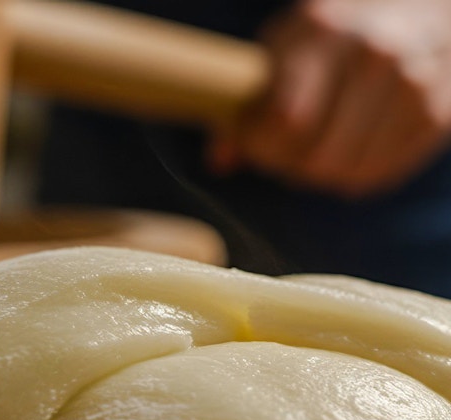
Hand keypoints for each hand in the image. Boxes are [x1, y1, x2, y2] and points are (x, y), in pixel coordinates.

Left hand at [209, 0, 450, 195]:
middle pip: (313, 157)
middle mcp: (375, 53)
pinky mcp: (436, 115)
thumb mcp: (286, 46)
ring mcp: (412, 85)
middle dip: (289, 164)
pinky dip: (353, 173)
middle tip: (287, 148)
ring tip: (320, 144)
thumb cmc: (340, 34)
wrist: (428, 9)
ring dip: (320, 172)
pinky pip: (375, 176)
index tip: (256, 142)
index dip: (261, 146)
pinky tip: (351, 147)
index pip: (283, 122)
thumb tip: (219, 161)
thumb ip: (246, 101)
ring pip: (344, 174)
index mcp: (325, 27)